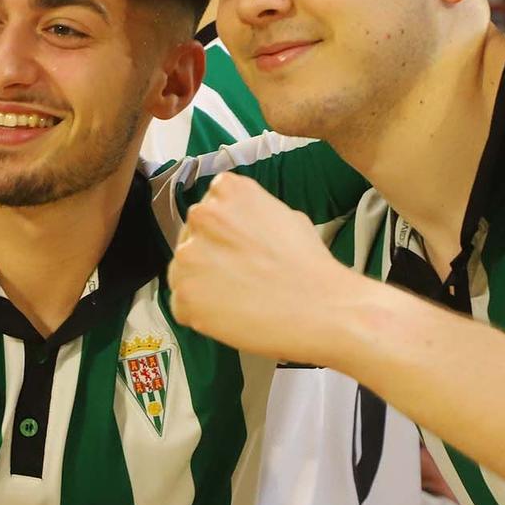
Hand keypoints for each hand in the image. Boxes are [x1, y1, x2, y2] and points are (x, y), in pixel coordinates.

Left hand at [169, 172, 363, 361]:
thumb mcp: (283, 214)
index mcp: (227, 190)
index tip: (236, 251)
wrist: (322, 307)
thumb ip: (248, 214)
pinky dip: (200, 315)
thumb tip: (234, 228)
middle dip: (209, 258)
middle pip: (191, 240)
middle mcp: (202, 215)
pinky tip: (231, 315)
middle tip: (239, 278)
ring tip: (238, 298)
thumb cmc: (309, 265)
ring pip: (182, 273)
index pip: (208, 211)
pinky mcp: (185, 294)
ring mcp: (189, 255)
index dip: (221, 236)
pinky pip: (181, 306)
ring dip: (202, 286)